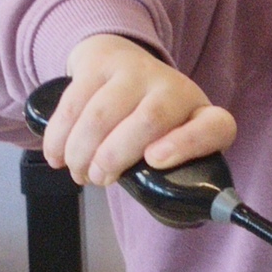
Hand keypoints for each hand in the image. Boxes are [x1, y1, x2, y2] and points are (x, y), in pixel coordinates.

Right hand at [41, 34, 236, 185]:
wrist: (119, 59)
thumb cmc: (146, 123)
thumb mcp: (169, 143)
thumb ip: (169, 174)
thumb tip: (170, 211)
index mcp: (200, 115)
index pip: (214, 127)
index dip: (187, 144)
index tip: (155, 160)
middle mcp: (174, 88)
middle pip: (149, 120)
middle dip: (114, 157)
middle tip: (98, 179)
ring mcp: (137, 70)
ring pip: (103, 114)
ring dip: (81, 151)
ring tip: (78, 170)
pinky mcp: (101, 63)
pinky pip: (74, 102)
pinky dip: (60, 136)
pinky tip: (56, 154)